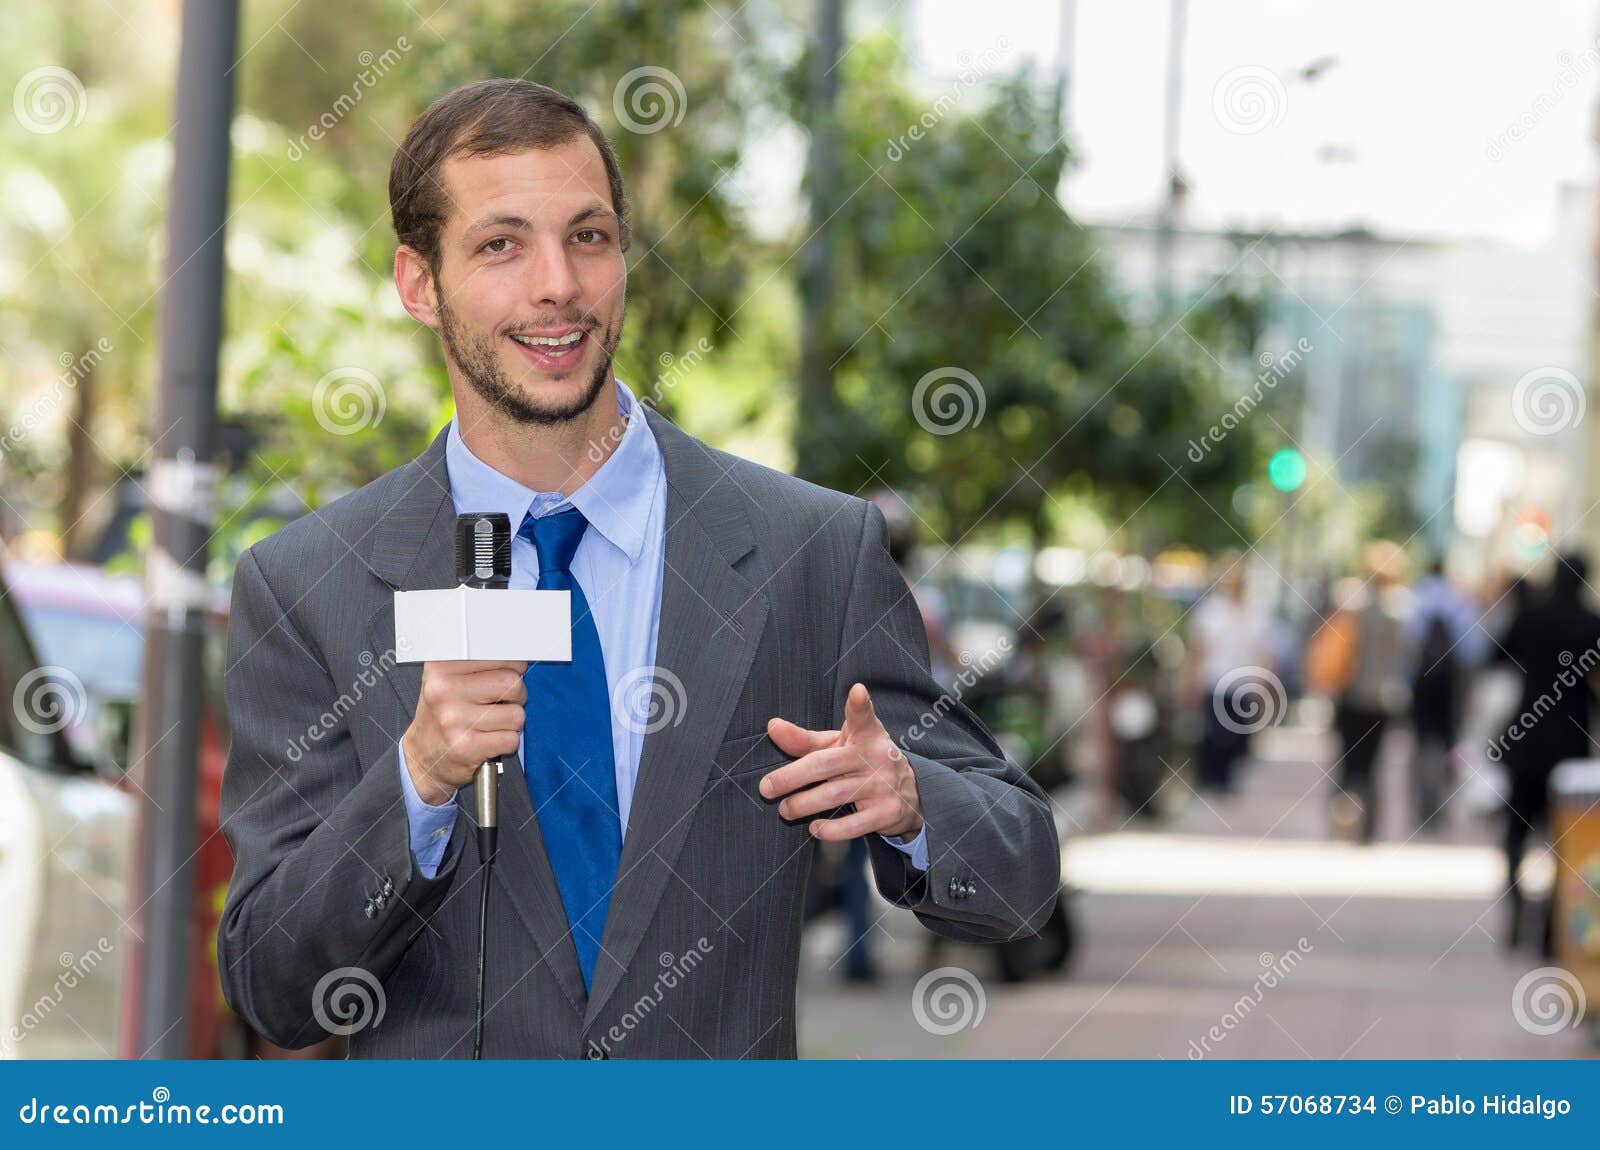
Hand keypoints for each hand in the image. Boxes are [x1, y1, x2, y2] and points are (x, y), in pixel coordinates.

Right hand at [402, 660, 526, 805]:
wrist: (422, 756)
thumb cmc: (443, 714)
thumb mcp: (448, 679)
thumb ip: (479, 662)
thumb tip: (519, 658)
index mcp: (441, 667)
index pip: (499, 654)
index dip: (513, 667)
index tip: (508, 674)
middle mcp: (444, 690)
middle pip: (511, 682)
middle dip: (517, 695)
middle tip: (500, 703)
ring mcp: (454, 719)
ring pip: (516, 714)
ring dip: (512, 722)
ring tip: (491, 723)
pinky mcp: (465, 746)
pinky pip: (511, 739)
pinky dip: (507, 742)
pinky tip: (488, 740)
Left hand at [760, 683, 922, 841]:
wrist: (909, 793)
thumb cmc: (861, 762)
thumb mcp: (838, 745)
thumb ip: (804, 739)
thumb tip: (773, 726)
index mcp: (865, 734)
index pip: (862, 716)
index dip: (860, 704)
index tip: (857, 691)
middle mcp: (876, 756)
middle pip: (826, 764)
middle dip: (792, 777)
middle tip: (767, 787)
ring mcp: (883, 785)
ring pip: (835, 795)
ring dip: (803, 805)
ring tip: (785, 810)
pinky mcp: (887, 812)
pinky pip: (854, 825)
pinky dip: (830, 829)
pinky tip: (814, 828)